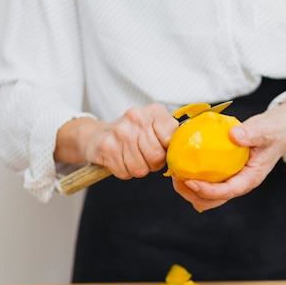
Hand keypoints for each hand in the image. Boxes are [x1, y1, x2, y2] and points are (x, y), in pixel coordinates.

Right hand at [55, 103, 177, 178]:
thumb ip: (172, 135)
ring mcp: (119, 133)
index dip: (168, 151)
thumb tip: (186, 150)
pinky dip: (124, 171)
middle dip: (153, 163)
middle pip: (156, 157)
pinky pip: (124, 172)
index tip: (162, 148)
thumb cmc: (134, 133)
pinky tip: (121, 159)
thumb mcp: (156, 126)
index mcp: (154, 112)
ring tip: (133, 157)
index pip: (171, 140)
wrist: (98, 134)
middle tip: (146, 155)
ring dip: (139, 168)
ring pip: (140, 168)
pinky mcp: (106, 147)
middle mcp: (136, 118)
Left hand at [172, 100, 285, 211]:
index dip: (207, 190)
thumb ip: (251, 133)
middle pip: (215, 200)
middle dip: (194, 195)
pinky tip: (183, 167)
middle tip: (176, 180)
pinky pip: (210, 181)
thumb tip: (233, 136)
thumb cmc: (275, 130)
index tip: (189, 181)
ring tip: (176, 176)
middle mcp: (242, 182)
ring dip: (192, 190)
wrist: (282, 128)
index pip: (228, 191)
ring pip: (210, 195)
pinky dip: (196, 178)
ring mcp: (234, 178)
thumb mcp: (265, 129)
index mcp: (251, 178)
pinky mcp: (228, 171)